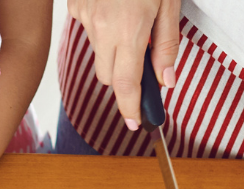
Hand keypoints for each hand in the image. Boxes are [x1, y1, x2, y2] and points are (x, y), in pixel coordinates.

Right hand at [68, 0, 180, 127]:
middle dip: (123, 77)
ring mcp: (85, 17)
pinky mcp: (75, 7)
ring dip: (113, 48)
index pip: (126, 83)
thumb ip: (167, 44)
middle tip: (141, 56)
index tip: (135, 122)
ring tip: (129, 19)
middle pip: (108, 76)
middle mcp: (102, 27)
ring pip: (98, 53)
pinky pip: (88, 30)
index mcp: (130, 28)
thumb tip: (166, 79)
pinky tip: (113, 7)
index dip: (131, 107)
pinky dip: (101, 27)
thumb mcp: (168, 3)